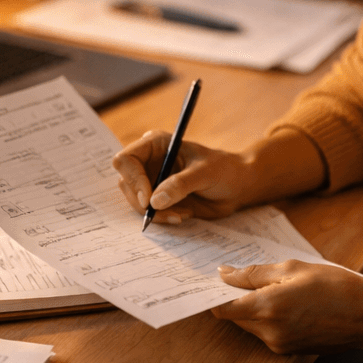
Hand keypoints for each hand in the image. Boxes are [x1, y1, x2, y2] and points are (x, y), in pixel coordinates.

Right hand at [112, 132, 252, 223]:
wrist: (237, 187)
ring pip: (135, 201)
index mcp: (155, 145)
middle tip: (166, 212)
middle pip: (126, 183)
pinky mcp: (159, 199)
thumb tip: (154, 201)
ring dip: (154, 213)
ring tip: (181, 214)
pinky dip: (162, 218)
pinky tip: (183, 215)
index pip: (126, 160)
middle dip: (143, 202)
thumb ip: (180, 185)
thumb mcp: (205, 173)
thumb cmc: (224, 170)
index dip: (133, 180)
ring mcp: (152, 181)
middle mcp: (149, 162)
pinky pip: (148, 213)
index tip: (149, 199)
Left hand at [210, 261, 362, 354]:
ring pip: (251, 326)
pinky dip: (270, 320)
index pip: (223, 308)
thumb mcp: (292, 268)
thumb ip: (253, 274)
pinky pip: (268, 334)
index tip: (216, 282)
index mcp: (267, 307)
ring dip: (254, 310)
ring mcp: (279, 345)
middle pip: (236, 317)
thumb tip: (224, 274)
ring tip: (278, 290)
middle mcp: (269, 331)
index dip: (215, 295)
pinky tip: (290, 305)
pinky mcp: (289, 351)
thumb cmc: (334, 285)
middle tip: (250, 279)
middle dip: (237, 300)